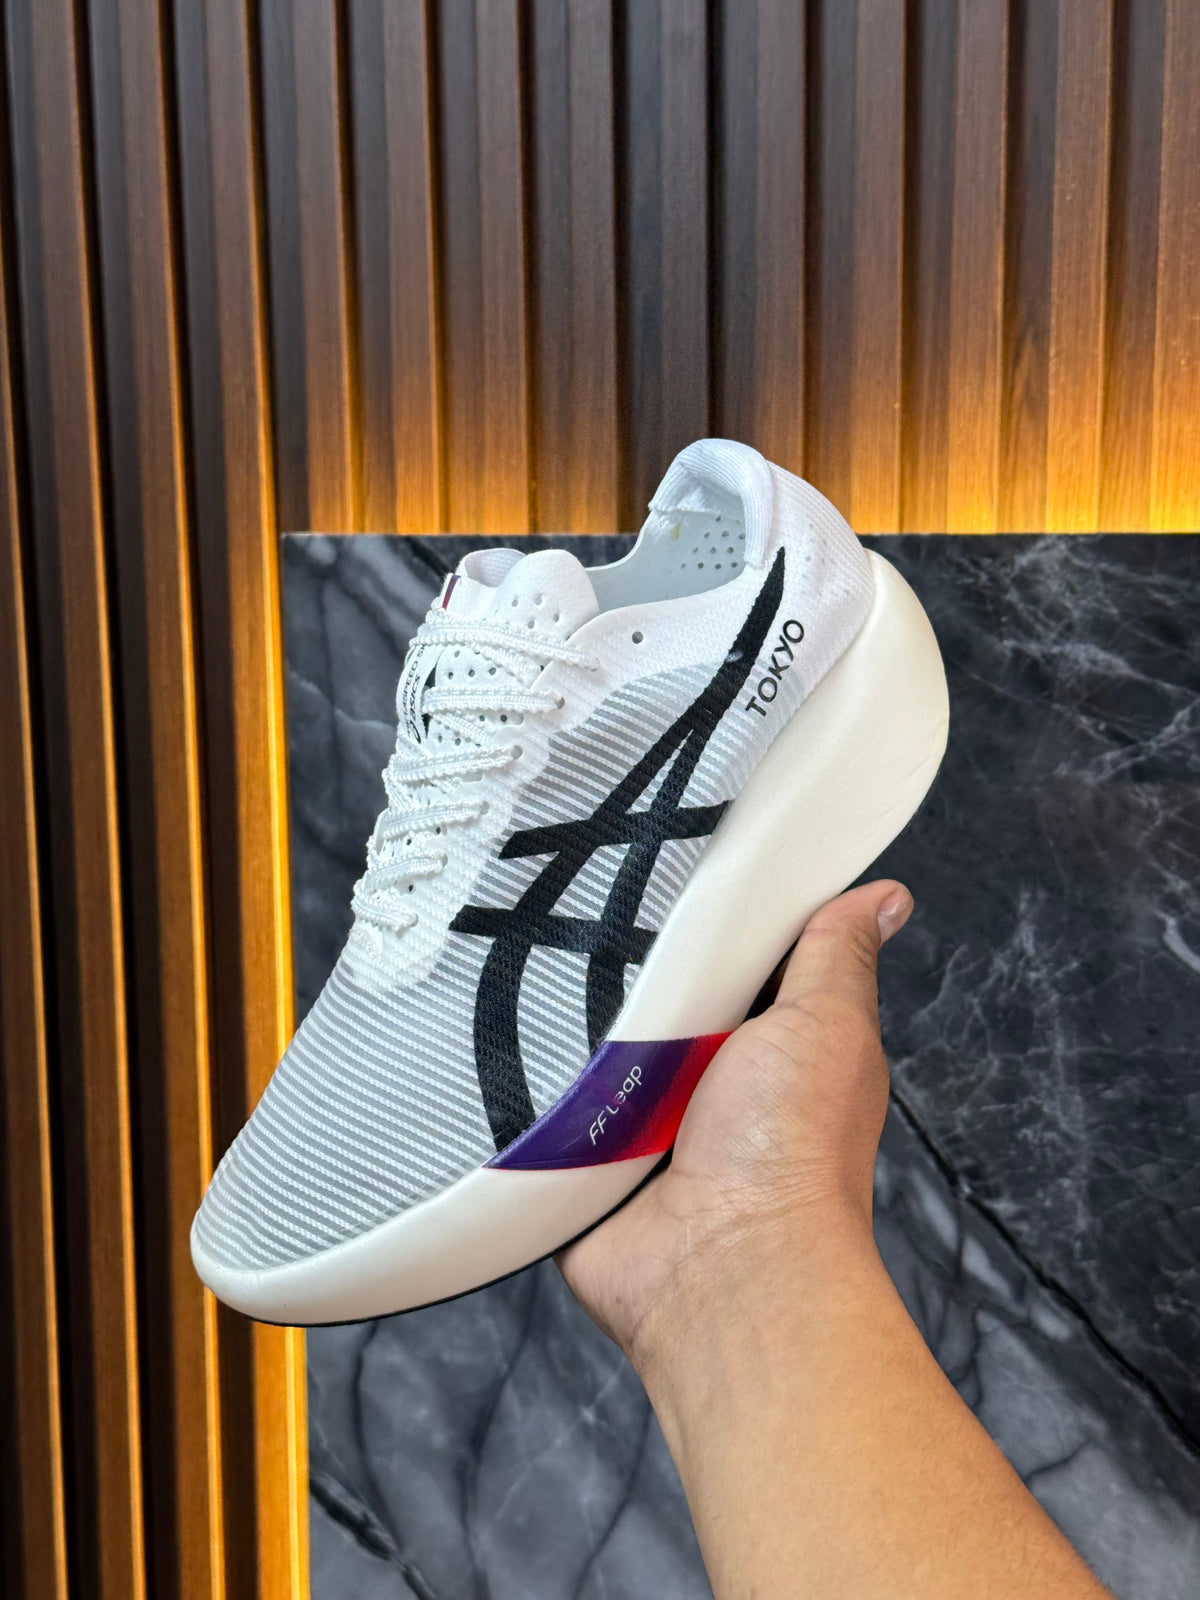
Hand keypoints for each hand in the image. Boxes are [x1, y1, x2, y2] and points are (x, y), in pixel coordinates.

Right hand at [558, 878, 912, 1371]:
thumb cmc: (790, 1156)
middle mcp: (707, 1082)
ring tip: (568, 997)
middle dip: (631, 966)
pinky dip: (541, 1086)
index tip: (678, 870)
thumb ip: (834, 956)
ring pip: (593, 1041)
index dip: (708, 917)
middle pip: (654, 991)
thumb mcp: (826, 1023)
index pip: (730, 956)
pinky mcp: (586, 1158)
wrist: (720, 1266)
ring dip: (581, 1026)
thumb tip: (883, 897)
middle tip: (612, 936)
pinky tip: (534, 1060)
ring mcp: (642, 1123)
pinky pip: (547, 1102)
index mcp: (769, 1044)